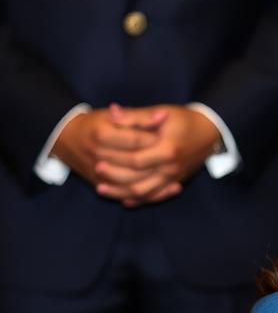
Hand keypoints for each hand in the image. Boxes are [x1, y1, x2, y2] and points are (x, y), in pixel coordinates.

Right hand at [52, 106, 166, 190]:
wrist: (65, 138)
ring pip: (132, 183)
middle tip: (177, 162)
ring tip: (175, 181)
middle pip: (134, 163)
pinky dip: (146, 196)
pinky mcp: (99, 184)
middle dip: (157, 163)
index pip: (134, 140)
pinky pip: (125, 195)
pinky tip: (164, 192)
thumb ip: (137, 116)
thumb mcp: (111, 116)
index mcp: (101, 134)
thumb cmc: (94, 124)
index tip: (170, 140)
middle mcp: (98, 155)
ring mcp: (98, 173)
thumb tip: (163, 116)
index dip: (153, 140)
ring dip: (155, 184)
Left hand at [90, 104, 219, 205]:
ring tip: (102, 189)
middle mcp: (171, 168)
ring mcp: (174, 178)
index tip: (98, 158)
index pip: (137, 160)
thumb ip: (136, 116)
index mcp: (168, 150)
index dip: (116, 161)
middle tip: (95, 172)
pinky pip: (155, 196)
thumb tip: (112, 113)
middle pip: (139, 181)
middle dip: (115, 179)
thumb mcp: (161, 112)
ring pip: (145, 193)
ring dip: (122, 193)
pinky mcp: (175, 182)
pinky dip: (139, 200)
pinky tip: (124, 200)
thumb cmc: (184, 120)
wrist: (209, 133)